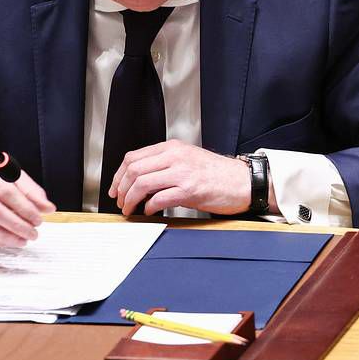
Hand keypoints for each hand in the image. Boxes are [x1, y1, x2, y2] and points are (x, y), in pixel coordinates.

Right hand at [0, 153, 55, 247]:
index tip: (38, 219)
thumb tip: (47, 207)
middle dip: (17, 226)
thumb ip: (28, 188)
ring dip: (5, 237)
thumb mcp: (7, 171)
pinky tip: (3, 242)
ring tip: (21, 240)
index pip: (7, 192)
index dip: (25, 208)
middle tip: (32, 233)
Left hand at [109, 140, 251, 215]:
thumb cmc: (216, 174)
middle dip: (121, 189)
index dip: (118, 176)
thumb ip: (164, 164)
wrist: (242, 181)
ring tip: (130, 210)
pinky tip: (149, 211)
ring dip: (131, 200)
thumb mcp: (187, 159)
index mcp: (172, 147)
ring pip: (142, 183)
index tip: (116, 189)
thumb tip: (139, 180)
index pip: (133, 157)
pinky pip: (159, 198)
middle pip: (133, 170)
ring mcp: (182, 172)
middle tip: (121, 202)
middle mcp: (175, 156)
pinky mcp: (189, 190)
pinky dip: (149, 207)